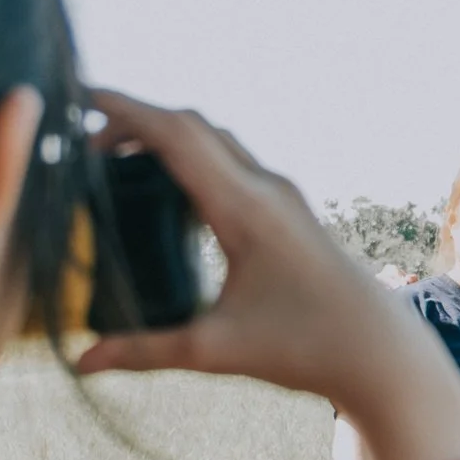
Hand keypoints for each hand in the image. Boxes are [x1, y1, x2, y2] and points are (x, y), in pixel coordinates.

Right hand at [74, 89, 459, 459]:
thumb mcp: (215, 351)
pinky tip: (170, 190)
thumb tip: (81, 363)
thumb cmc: (305, 347)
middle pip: (193, 126)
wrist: (380, 352)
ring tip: (118, 160)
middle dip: (136, 121)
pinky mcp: (290, 210)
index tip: (79, 97)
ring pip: (217, 141)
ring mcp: (283, 195)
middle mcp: (265, 188)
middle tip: (84, 144)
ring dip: (168, 137)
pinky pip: (234, 161)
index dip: (124, 111)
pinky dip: (194, 156)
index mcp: (244, 207)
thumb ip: (144, 351)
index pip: (175, 135)